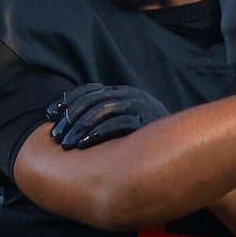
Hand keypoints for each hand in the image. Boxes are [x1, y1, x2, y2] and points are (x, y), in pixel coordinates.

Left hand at [47, 82, 170, 149]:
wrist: (185, 145)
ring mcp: (139, 106)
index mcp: (123, 92)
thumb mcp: (126, 122)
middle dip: (70, 118)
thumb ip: (105, 118)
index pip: (88, 91)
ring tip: (66, 144)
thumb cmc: (149, 140)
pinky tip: (85, 145)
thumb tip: (71, 122)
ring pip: (102, 110)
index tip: (50, 115)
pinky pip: (117, 123)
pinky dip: (98, 133)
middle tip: (56, 137)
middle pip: (92, 101)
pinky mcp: (146, 121)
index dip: (67, 102)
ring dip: (81, 128)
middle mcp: (130, 95)